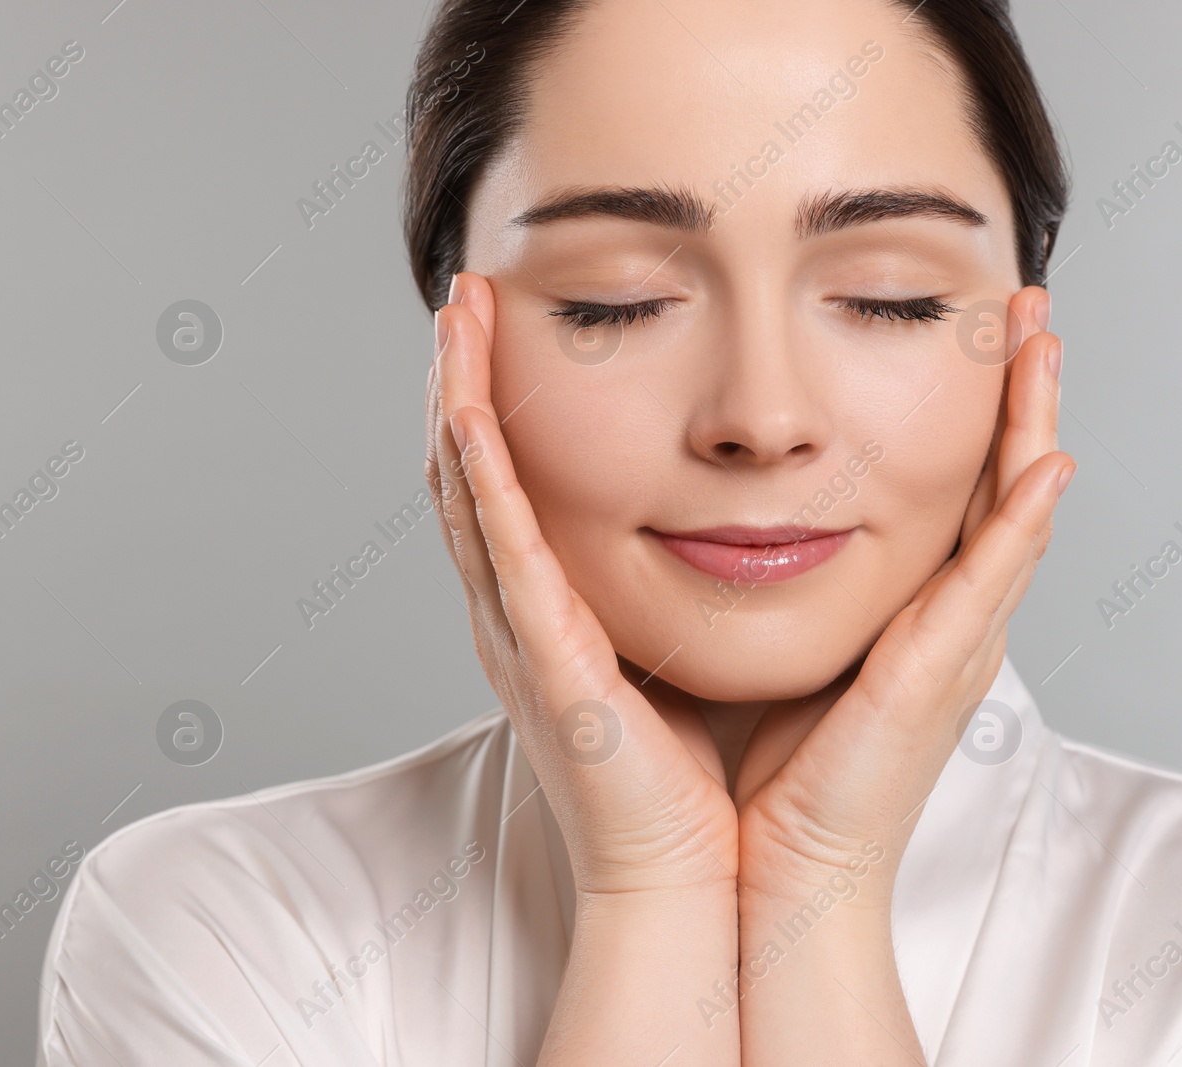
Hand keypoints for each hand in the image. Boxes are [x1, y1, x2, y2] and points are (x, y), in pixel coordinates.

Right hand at [427, 272, 738, 898]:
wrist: (689, 877)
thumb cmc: (696, 777)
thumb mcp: (680, 649)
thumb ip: (677, 586)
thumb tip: (728, 522)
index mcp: (555, 612)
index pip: (509, 486)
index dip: (494, 402)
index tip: (503, 323)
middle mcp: (522, 616)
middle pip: (470, 474)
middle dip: (459, 379)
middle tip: (463, 293)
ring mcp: (521, 638)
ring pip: (468, 496)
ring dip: (452, 399)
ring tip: (456, 313)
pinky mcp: (544, 663)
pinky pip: (501, 555)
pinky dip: (479, 479)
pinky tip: (466, 411)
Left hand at [733, 284, 1073, 905]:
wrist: (781, 872)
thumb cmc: (776, 774)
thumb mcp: (793, 648)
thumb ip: (794, 586)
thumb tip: (748, 520)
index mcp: (915, 614)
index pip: (962, 490)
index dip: (979, 411)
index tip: (982, 332)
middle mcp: (951, 622)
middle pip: (1004, 485)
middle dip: (1023, 394)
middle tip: (1033, 309)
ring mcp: (957, 648)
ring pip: (1014, 516)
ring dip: (1034, 426)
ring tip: (1047, 345)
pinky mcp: (940, 678)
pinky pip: (991, 585)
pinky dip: (1026, 524)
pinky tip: (1047, 463)